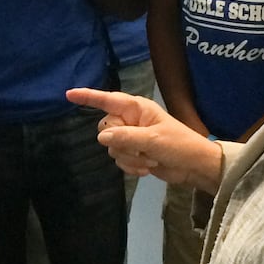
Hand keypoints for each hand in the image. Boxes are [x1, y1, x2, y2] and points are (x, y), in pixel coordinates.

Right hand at [66, 87, 224, 193]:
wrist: (194, 167)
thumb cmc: (179, 145)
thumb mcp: (153, 140)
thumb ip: (126, 137)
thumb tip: (101, 137)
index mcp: (136, 108)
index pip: (107, 100)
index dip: (87, 97)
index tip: (68, 94)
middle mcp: (130, 120)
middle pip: (106, 129)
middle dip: (121, 143)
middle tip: (142, 149)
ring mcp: (131, 137)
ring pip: (112, 147)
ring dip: (130, 158)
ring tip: (150, 160)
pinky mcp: (133, 153)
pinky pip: (119, 160)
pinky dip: (131, 167)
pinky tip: (147, 168)